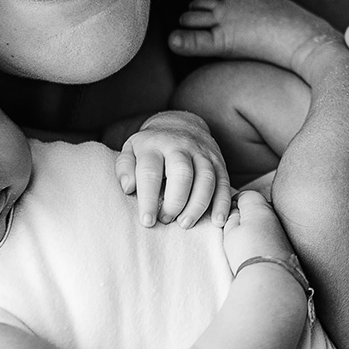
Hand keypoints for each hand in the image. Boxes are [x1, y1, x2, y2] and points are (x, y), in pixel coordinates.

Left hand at [118, 109, 231, 227]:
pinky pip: (224, 182)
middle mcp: (180, 146)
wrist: (181, 125)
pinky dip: (222, 203)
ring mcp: (202, 153)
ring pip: (206, 178)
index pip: (150, 172)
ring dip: (197, 205)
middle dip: (175, 201)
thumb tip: (128, 188)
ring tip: (185, 223)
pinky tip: (217, 221)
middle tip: (166, 220)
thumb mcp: (131, 151)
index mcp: (154, 145)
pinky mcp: (218, 162)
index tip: (147, 221)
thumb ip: (125, 168)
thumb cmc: (151, 148)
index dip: (148, 199)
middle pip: (182, 173)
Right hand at [221, 189, 294, 274]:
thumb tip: (236, 212)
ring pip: (265, 222)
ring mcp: (282, 230)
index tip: (226, 216)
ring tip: (245, 244)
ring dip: (256, 228)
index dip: (234, 203)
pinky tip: (257, 251)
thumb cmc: (247, 253)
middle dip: (246, 215)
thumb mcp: (230, 232)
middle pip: (257, 208)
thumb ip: (232, 218)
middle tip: (234, 231)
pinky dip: (264, 239)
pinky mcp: (287, 244)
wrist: (271, 277)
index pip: (246, 195)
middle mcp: (274, 215)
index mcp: (259, 207)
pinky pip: (272, 235)